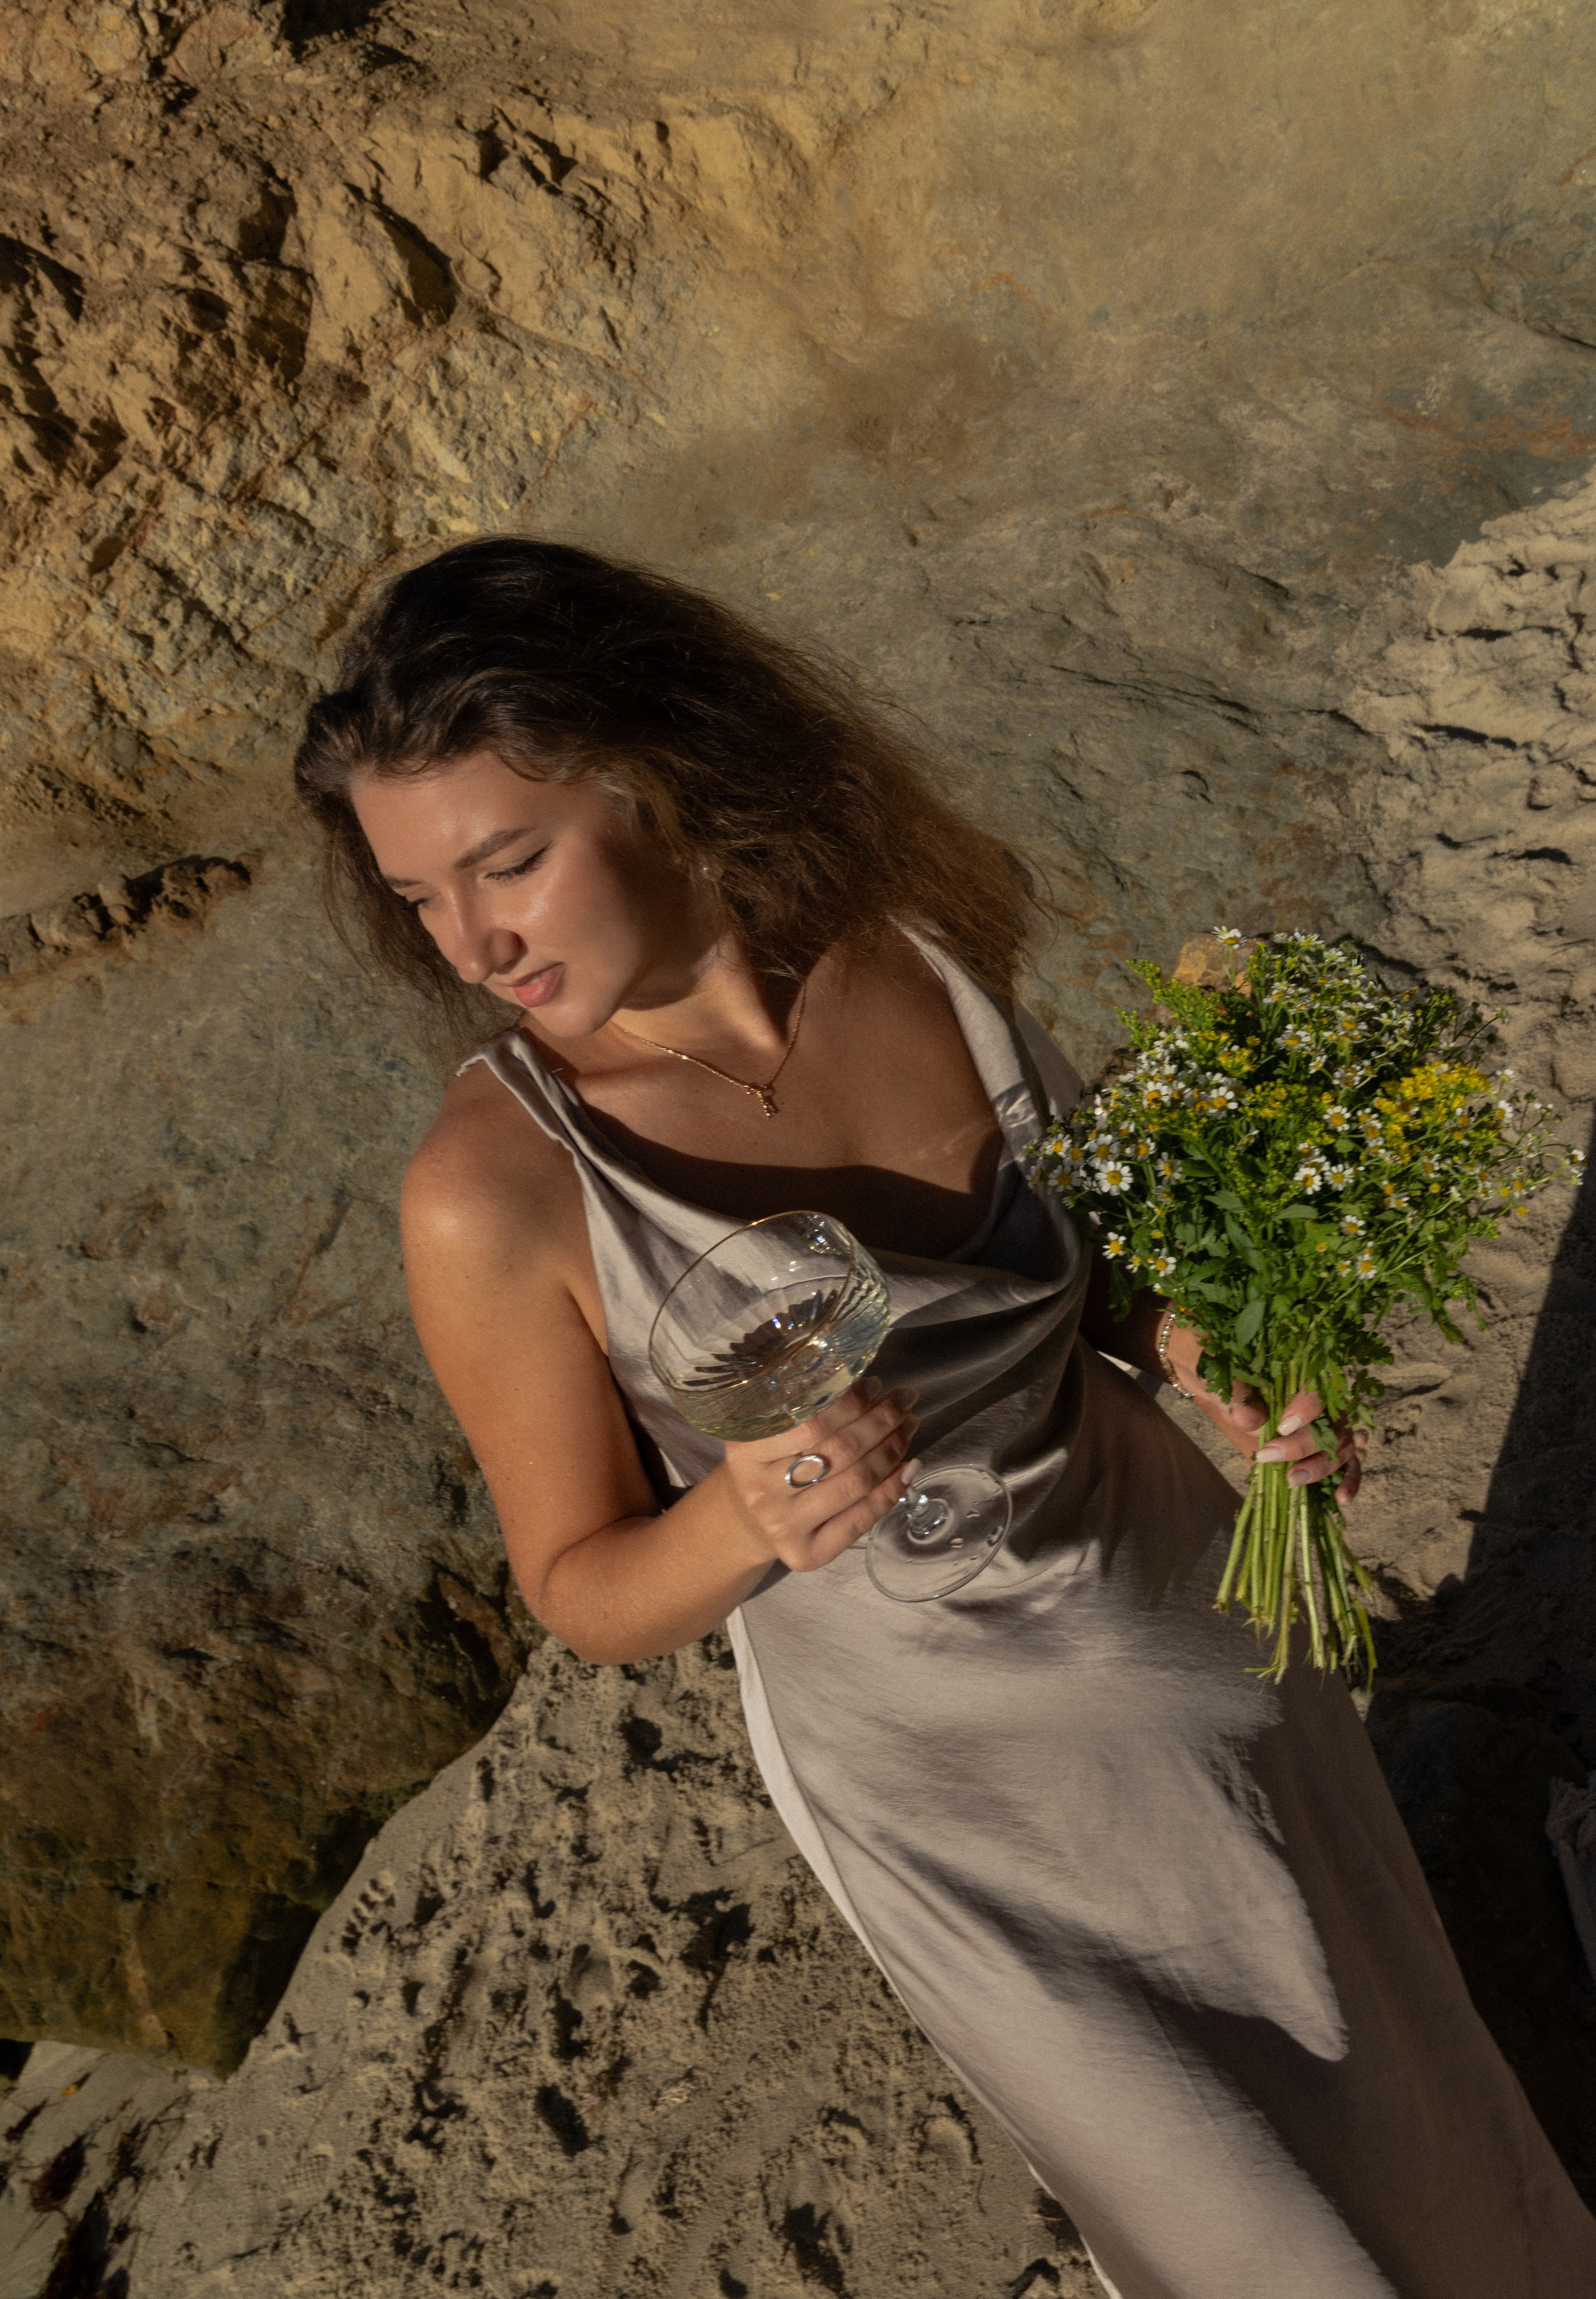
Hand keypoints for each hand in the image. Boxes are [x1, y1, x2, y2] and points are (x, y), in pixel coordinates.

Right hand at [716, 1375, 920, 1572]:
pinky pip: (860, 1519)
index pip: (811, 1423)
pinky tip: (908, 1467)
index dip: (852, 1402)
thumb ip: (799, 1406)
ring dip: (892, 1449)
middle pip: (840, 1451)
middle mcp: (761, 1492)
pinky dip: (892, 1491)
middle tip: (903, 1399)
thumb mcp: (763, 1431)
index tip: (875, 1385)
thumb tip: (868, 1387)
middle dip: (881, 1420)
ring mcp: (783, 1526)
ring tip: (907, 1426)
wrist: (744, 1521)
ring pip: (856, 1482)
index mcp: (746, 1452)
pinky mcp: (806, 1554)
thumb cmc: (765, 1464)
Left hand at [1162, 1322, 1365, 1499]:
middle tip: (1268, 1456)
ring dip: (1322, 1466)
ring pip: (1342, 1445)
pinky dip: (1349, 1480)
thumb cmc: (1219, 1368)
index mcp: (1301, 1368)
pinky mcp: (1325, 1445)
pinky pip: (1349, 1462)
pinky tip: (1341, 1500)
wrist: (1209, 1373)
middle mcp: (1321, 1394)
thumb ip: (1235, 1392)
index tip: (1282, 1426)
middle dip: (1303, 1445)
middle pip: (1332, 1422)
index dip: (1307, 1408)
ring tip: (1293, 1480)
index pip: (1319, 1386)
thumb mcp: (1219, 1374)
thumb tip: (1248, 1418)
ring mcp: (1328, 1421)